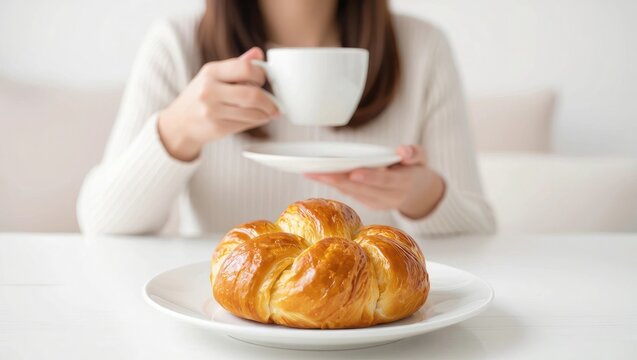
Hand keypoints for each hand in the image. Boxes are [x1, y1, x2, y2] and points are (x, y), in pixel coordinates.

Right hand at [158, 47, 278, 160]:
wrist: (179, 123)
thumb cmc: (200, 96)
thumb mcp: (213, 75)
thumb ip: (237, 64)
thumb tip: (259, 53)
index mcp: (211, 71)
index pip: (246, 68)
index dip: (260, 75)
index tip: (263, 80)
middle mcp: (209, 90)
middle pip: (252, 94)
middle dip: (269, 101)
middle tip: (274, 104)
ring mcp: (212, 111)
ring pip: (253, 113)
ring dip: (266, 114)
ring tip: (268, 112)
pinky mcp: (218, 128)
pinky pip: (246, 125)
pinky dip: (257, 122)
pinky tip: (257, 119)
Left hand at [305, 145, 444, 218]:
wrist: (418, 194)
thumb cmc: (416, 170)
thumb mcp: (422, 159)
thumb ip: (414, 154)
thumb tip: (403, 151)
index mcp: (402, 185)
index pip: (384, 181)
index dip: (369, 177)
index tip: (354, 172)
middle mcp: (387, 198)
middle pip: (359, 189)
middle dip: (337, 180)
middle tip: (315, 171)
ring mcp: (375, 203)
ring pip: (350, 191)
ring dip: (328, 182)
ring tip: (309, 172)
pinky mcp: (366, 202)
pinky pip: (347, 192)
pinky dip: (332, 184)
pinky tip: (316, 175)